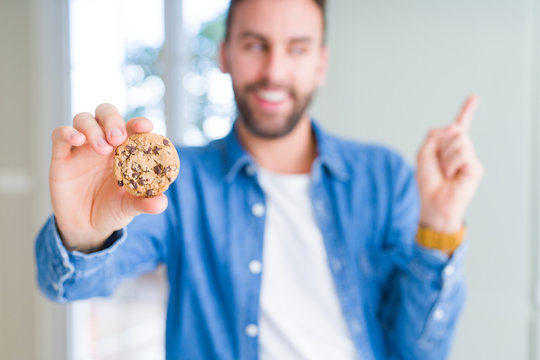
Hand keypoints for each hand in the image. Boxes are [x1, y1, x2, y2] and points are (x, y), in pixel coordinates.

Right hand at [50, 104, 167, 251]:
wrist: (86, 227)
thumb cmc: (112, 209)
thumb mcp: (130, 207)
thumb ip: (145, 202)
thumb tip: (161, 202)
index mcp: (125, 149)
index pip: (132, 127)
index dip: (139, 123)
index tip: (145, 126)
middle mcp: (104, 142)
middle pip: (106, 113)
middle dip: (113, 120)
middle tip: (118, 138)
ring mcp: (81, 147)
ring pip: (83, 119)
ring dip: (93, 128)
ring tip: (102, 148)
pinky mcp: (61, 155)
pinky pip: (59, 134)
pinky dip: (67, 132)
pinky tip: (77, 139)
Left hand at [416, 96, 483, 232]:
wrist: (433, 202)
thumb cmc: (427, 182)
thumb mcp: (424, 154)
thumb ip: (434, 136)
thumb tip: (453, 126)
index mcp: (448, 146)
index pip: (459, 125)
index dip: (466, 111)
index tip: (473, 98)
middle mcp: (461, 150)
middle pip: (453, 131)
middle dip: (440, 145)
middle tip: (439, 165)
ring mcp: (469, 158)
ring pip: (458, 140)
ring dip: (445, 156)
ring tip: (445, 172)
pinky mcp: (476, 167)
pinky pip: (462, 154)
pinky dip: (452, 163)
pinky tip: (452, 175)